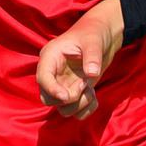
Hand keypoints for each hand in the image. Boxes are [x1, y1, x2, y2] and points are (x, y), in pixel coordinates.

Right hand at [37, 0, 123, 118]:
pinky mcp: (74, 93)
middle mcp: (53, 74)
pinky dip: (86, 109)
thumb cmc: (93, 33)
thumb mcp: (93, 41)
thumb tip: (91, 73)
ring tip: (90, 88)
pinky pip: (76, 112)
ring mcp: (63, 85)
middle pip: (48, 99)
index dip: (51, 90)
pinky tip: (94, 96)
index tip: (66, 96)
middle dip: (69, 98)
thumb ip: (92, 56)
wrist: (102, 37)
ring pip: (62, 109)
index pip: (42, 78)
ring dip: (79, 104)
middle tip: (84, 84)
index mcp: (50, 58)